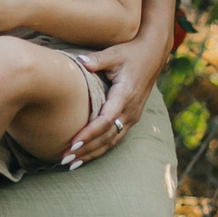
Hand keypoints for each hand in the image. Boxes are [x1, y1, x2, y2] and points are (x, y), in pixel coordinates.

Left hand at [66, 36, 163, 163]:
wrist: (153, 54)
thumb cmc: (130, 53)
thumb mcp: (114, 54)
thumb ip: (96, 60)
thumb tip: (80, 61)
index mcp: (125, 96)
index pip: (106, 121)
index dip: (89, 134)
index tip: (72, 143)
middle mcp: (131, 110)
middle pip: (107, 137)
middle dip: (86, 150)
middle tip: (65, 158)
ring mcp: (132, 115)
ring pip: (112, 141)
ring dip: (92, 153)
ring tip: (71, 164)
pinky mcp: (131, 117)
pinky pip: (116, 137)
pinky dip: (100, 148)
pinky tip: (86, 156)